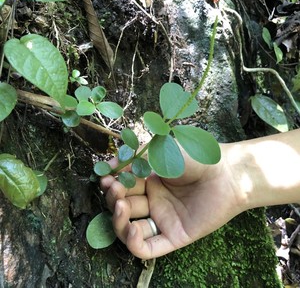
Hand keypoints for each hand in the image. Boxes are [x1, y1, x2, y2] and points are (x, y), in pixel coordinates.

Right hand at [100, 145, 244, 258]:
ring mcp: (163, 219)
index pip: (123, 186)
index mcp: (150, 180)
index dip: (112, 183)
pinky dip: (134, 243)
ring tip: (121, 206)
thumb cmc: (196, 157)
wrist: (227, 173)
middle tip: (114, 188)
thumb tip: (109, 164)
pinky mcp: (174, 236)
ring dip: (119, 221)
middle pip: (124, 206)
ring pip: (131, 229)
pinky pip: (149, 247)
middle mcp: (154, 200)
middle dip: (114, 198)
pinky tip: (132, 229)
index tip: (105, 176)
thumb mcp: (161, 150)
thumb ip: (135, 157)